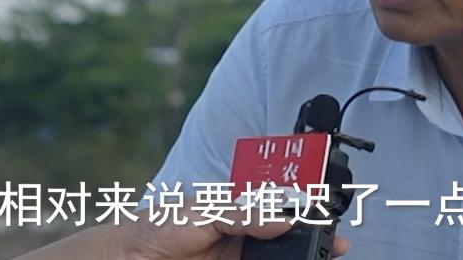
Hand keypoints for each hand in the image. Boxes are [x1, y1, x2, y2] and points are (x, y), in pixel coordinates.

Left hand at [123, 204, 350, 259]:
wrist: (129, 257)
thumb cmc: (160, 225)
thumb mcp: (206, 211)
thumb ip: (245, 215)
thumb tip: (283, 219)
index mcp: (238, 209)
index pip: (279, 208)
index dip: (304, 211)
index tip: (326, 217)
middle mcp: (242, 235)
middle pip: (286, 238)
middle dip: (310, 241)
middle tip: (333, 246)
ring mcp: (238, 258)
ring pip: (276, 259)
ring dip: (298, 258)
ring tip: (319, 257)